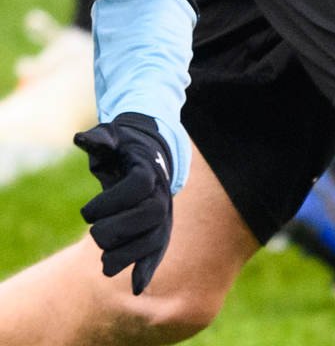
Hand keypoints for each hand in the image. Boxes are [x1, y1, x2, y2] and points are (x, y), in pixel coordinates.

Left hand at [74, 113, 173, 294]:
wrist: (150, 154)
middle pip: (149, 216)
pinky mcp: (158, 228)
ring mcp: (162, 212)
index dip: (111, 202)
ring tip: (105, 267)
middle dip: (118, 230)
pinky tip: (137, 288)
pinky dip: (147, 269)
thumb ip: (99, 139)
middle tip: (94, 235)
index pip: (138, 187)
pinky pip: (157, 251)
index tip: (87, 212)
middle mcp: (161, 192)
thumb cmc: (123, 146)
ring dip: (131, 255)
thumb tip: (82, 139)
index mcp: (149, 168)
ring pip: (155, 238)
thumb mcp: (111, 137)